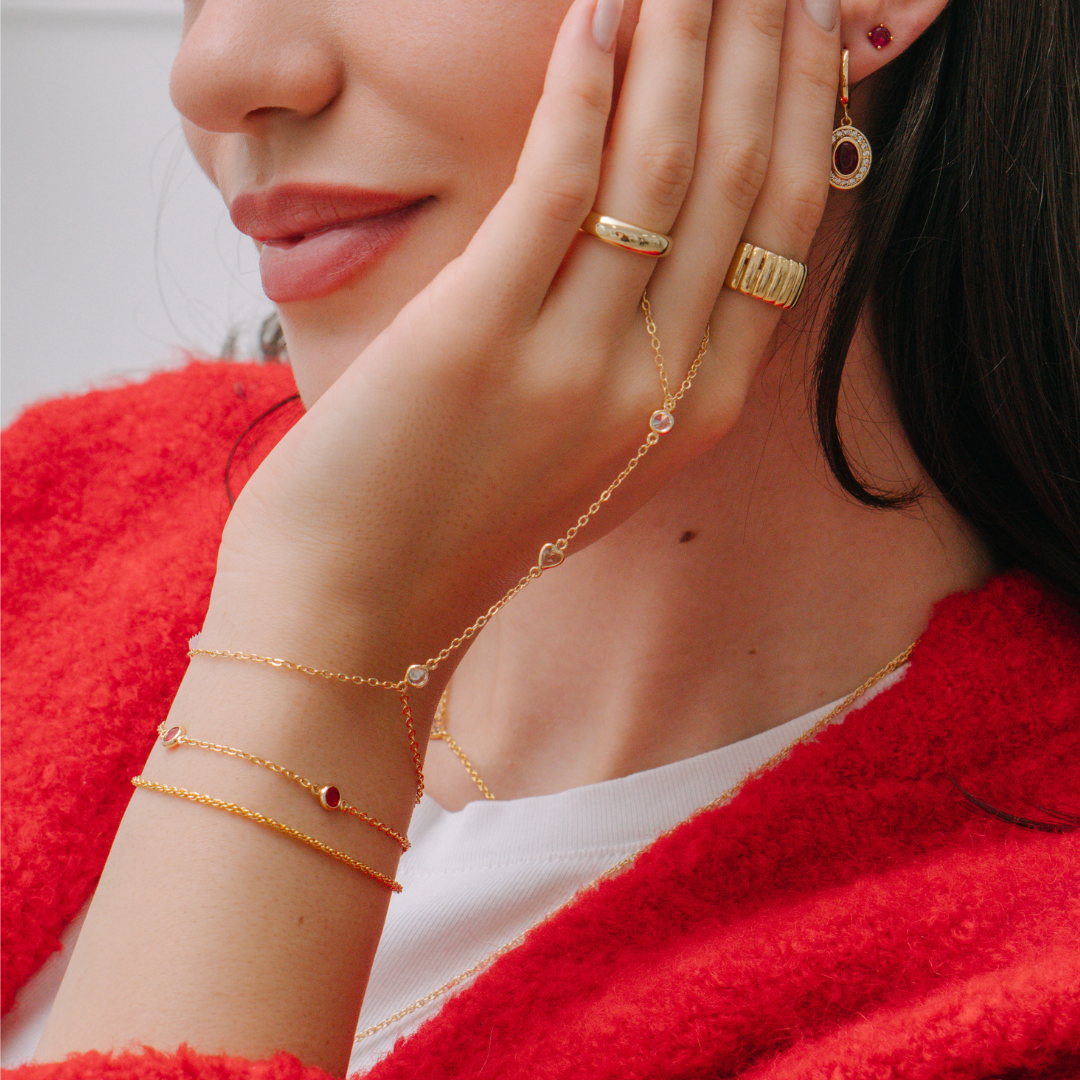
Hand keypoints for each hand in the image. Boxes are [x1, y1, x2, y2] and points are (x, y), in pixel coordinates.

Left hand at [214, 0, 840, 676]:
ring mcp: (576, 366)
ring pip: (663, 168)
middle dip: (759, 46)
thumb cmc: (460, 526)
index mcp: (697, 414)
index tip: (798, 22)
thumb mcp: (586, 455)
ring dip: (683, 38)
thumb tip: (666, 244)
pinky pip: (557, 184)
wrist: (359, 607)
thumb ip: (644, 361)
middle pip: (740, 180)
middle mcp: (660, 388)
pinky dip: (583, 85)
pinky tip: (597, 5)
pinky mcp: (481, 337)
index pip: (781, 229)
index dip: (799, 109)